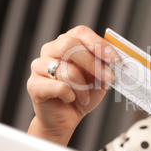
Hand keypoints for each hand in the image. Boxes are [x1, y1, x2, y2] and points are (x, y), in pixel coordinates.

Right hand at [27, 26, 118, 144]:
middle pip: (69, 45)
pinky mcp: (33, 84)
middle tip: (108, 77)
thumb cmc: (82, 95)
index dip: (98, 43)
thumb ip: (107, 67)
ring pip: (65, 69)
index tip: (114, 58)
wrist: (66, 117)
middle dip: (93, 63)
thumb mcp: (101, 80)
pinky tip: (70, 99)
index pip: (81, 33)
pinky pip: (58, 86)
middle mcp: (51, 50)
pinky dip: (70, 95)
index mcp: (68, 43)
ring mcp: (39, 66)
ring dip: (82, 87)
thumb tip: (117, 60)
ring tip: (85, 96)